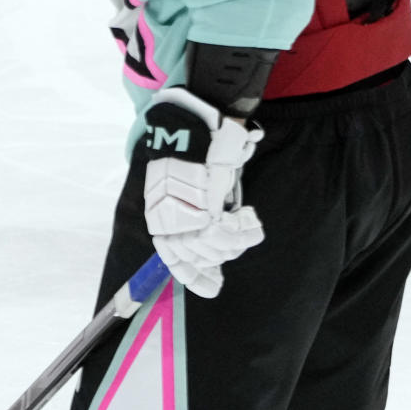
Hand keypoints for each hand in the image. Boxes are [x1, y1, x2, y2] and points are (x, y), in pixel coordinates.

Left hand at [142, 86, 263, 297]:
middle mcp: (167, 222)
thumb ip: (201, 211)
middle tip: (241, 228)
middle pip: (199, 258)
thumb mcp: (194, 185)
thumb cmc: (197, 150)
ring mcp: (182, 219)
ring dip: (237, 240)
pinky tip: (251, 219)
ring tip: (248, 223)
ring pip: (215, 250)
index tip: (214, 286)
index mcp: (160, 217)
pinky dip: (244, 232)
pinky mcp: (201, 211)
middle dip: (224, 252)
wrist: (194, 123)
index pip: (174, 260)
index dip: (195, 276)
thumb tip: (214, 233)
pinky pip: (227, 236)